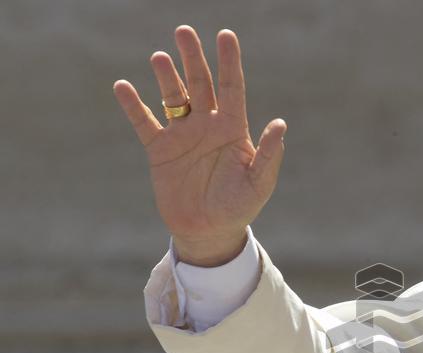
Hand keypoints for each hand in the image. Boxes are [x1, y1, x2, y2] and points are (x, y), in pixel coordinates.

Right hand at [113, 26, 286, 265]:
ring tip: (160, 57)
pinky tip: (123, 86)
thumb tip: (280, 124)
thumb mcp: (259, 183)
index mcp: (233, 129)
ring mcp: (182, 135)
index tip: (226, 35)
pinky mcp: (160, 150)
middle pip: (200, 84)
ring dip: (166, 76)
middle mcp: (207, 125)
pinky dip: (133, 105)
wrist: (209, 231)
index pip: (232, 87)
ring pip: (173, 97)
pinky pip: (145, 122)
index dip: (229, 62)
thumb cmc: (239, 207)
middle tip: (185, 32)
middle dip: (193, 58)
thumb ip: (269, 154)